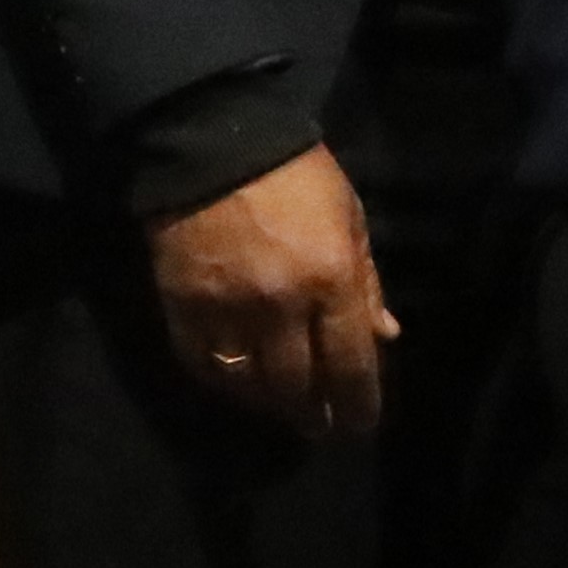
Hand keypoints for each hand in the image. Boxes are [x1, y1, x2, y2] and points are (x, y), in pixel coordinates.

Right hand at [155, 144, 393, 436]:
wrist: (214, 141)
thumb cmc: (296, 175)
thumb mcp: (349, 218)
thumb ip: (367, 282)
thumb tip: (385, 337)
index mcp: (332, 281)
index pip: (350, 366)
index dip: (358, 406)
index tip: (359, 426)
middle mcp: (281, 306)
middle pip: (298, 387)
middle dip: (313, 415)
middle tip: (319, 426)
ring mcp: (227, 310)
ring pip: (250, 386)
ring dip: (269, 405)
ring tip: (281, 409)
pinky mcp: (182, 307)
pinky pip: (203, 365)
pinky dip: (223, 383)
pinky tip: (237, 384)